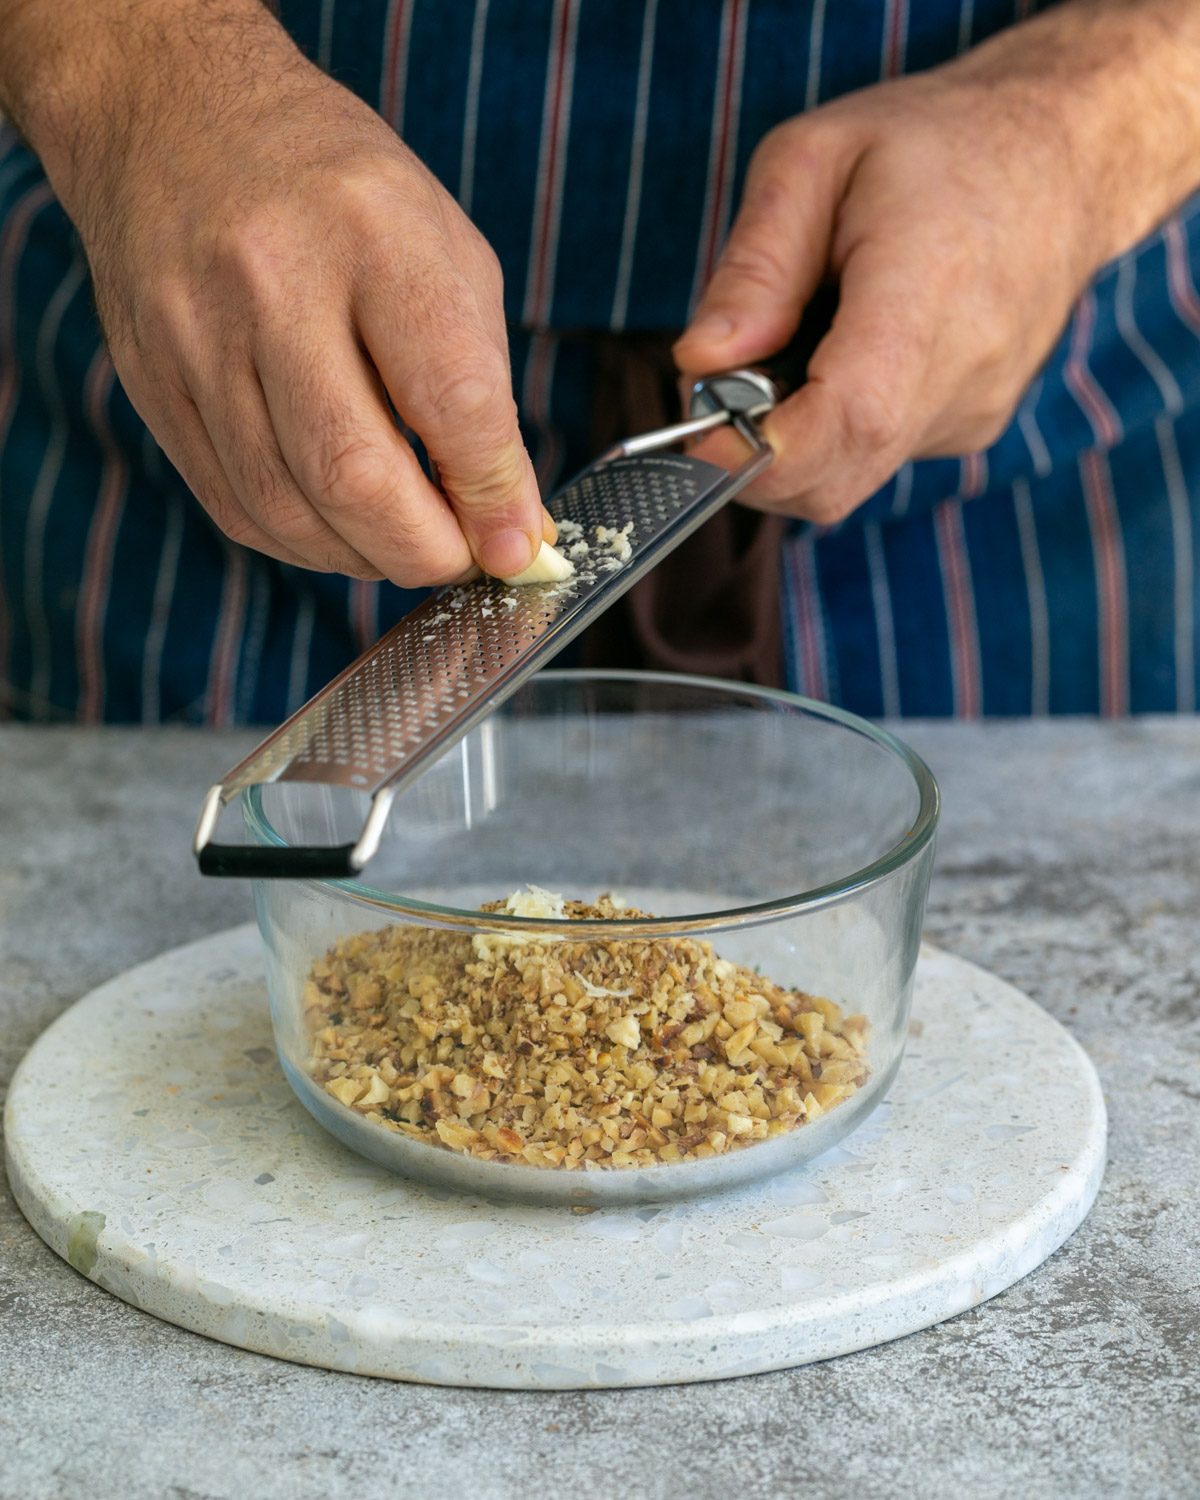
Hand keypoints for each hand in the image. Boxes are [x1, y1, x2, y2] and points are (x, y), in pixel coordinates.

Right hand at [21, 2, 548, 583]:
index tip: (517, 545)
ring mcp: (195, 336)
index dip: (492, 497)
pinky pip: (234, 505)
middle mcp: (270, 281)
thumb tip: (510, 523)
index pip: (449, 400)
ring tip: (401, 543)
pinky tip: (337, 528)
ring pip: (286, 509)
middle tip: (458, 559)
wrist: (175, 117)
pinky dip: (301, 542)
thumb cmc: (339, 194)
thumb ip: (482, 388)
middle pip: (351, 476)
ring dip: (361, 557)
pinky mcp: (152, 383)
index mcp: (371, 232)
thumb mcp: (444, 249)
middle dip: (422, 550)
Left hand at [674, 0, 1199, 524]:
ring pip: (847, 475)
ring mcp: (971, 413)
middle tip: (722, 384)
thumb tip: (699, 361)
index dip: (760, 452)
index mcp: (929, 292)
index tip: (699, 440)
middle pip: (836, 478)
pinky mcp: (968, 429)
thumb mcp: (815, 159)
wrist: (1062, 157)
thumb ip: (754, 267)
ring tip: (802, 342)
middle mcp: (964, 371)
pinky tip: (849, 352)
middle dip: (753, 458)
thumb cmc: (934, 144)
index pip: (850, 419)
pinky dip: (834, 426)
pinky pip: (875, 456)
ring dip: (793, 438)